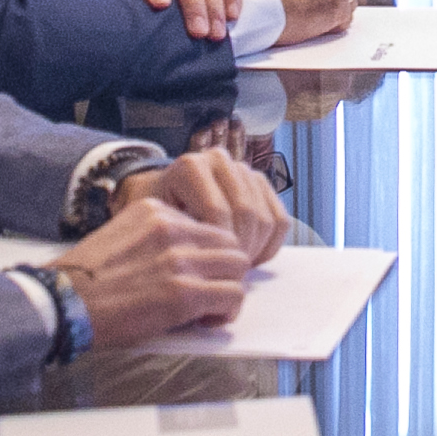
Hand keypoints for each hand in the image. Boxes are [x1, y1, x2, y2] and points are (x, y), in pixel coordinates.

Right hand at [42, 193, 258, 345]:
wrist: (63, 303)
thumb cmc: (85, 279)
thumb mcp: (122, 236)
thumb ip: (157, 238)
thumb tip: (189, 259)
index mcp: (156, 211)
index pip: (208, 226)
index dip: (210, 254)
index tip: (200, 273)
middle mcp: (172, 229)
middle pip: (230, 243)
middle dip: (227, 270)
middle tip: (212, 292)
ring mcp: (180, 259)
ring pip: (238, 267)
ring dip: (229, 290)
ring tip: (210, 308)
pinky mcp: (184, 292)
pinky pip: (232, 295)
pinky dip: (226, 312)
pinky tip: (207, 320)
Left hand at [115, 146, 287, 259]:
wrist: (166, 202)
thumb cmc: (158, 221)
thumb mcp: (157, 227)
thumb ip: (177, 239)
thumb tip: (207, 265)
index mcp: (190, 167)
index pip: (216, 211)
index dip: (218, 246)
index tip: (211, 270)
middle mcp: (218, 160)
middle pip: (245, 213)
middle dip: (240, 250)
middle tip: (228, 274)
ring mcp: (243, 170)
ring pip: (266, 218)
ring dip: (255, 250)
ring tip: (236, 268)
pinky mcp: (261, 183)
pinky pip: (280, 220)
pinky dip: (271, 245)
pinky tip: (252, 258)